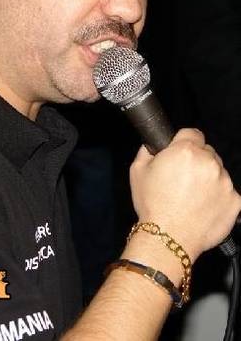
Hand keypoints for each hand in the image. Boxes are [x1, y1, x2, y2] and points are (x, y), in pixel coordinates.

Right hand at [129, 128, 240, 260]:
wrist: (168, 237)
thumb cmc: (152, 205)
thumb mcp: (137, 171)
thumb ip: (147, 151)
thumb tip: (152, 145)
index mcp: (185, 151)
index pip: (192, 133)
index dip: (183, 141)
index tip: (178, 151)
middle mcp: (209, 163)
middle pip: (206, 152)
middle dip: (196, 160)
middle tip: (181, 177)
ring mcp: (225, 182)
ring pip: (218, 171)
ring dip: (207, 178)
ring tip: (190, 195)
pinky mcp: (235, 201)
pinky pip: (227, 192)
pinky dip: (217, 196)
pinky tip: (201, 206)